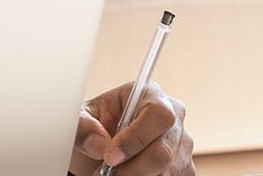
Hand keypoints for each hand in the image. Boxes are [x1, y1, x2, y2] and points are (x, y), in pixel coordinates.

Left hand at [70, 81, 194, 175]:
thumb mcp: (78, 121)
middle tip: (105, 173)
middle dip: (131, 168)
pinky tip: (129, 175)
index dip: (135, 138)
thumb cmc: (90, 129)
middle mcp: (173, 117)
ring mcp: (182, 144)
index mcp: (148, 95)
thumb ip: (84, 129)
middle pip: (164, 151)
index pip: (157, 115)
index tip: (110, 157)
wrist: (96, 148)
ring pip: (168, 171)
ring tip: (112, 174)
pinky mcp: (183, 167)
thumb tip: (101, 146)